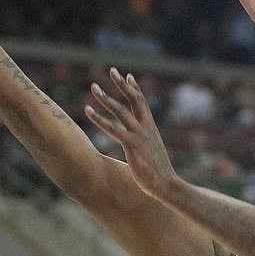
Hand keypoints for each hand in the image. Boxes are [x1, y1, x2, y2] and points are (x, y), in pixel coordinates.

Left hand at [85, 68, 176, 198]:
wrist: (166, 184)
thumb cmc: (158, 175)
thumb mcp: (152, 155)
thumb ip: (145, 148)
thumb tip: (142, 151)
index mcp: (151, 129)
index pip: (143, 104)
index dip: (135, 89)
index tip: (128, 76)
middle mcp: (146, 128)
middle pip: (134, 100)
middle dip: (122, 85)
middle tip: (112, 70)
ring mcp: (139, 135)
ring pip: (121, 111)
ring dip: (106, 97)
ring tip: (93, 87)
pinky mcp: (132, 145)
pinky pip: (112, 128)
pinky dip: (99, 118)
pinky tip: (87, 110)